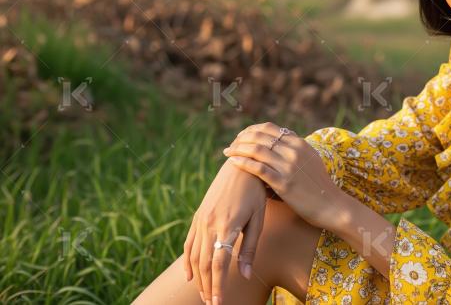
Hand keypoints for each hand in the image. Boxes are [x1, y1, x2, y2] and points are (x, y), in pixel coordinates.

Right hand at [183, 159, 268, 303]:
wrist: (240, 165)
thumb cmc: (255, 192)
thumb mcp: (258, 218)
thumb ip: (249, 247)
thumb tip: (244, 274)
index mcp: (226, 227)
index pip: (218, 265)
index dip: (218, 286)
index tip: (219, 303)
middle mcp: (209, 225)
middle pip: (204, 264)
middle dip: (207, 287)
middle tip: (212, 304)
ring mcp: (201, 220)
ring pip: (195, 256)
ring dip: (198, 278)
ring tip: (204, 294)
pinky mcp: (198, 216)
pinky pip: (189, 243)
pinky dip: (187, 261)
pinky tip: (189, 275)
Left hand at [222, 122, 343, 230]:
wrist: (332, 206)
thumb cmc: (319, 186)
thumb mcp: (311, 160)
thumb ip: (295, 150)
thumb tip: (278, 144)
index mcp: (300, 143)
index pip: (269, 128)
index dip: (251, 130)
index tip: (241, 137)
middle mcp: (294, 151)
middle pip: (260, 136)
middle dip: (241, 138)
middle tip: (231, 145)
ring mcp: (289, 167)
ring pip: (256, 150)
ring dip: (238, 148)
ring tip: (227, 152)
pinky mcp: (284, 183)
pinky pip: (258, 168)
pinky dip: (243, 163)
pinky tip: (234, 162)